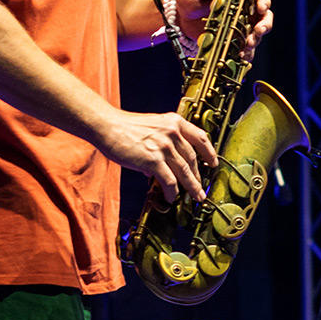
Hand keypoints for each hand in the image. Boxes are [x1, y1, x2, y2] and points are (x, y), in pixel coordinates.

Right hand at [95, 109, 216, 201]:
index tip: (213, 163)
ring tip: (196, 196)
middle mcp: (173, 133)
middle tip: (201, 187)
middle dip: (198, 175)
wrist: (107, 126)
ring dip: (192, 186)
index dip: (209, 152)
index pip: (200, 137)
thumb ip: (163, 141)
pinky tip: (171, 197)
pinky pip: (169, 181)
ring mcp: (164, 147)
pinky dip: (172, 191)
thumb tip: (164, 165)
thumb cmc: (125, 127)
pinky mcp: (153, 160)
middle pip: (192, 158)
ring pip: (185, 171)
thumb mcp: (152, 126)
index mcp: (175, 122)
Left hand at [173, 0, 273, 62]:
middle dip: (264, 25)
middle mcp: (245, 11)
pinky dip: (245, 54)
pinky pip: (245, 50)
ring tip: (246, 46)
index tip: (261, 7)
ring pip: (258, 35)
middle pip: (265, 17)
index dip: (264, 0)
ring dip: (255, 40)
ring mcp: (241, 28)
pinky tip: (240, 56)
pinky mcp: (234, 42)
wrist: (181, 19)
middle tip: (258, 31)